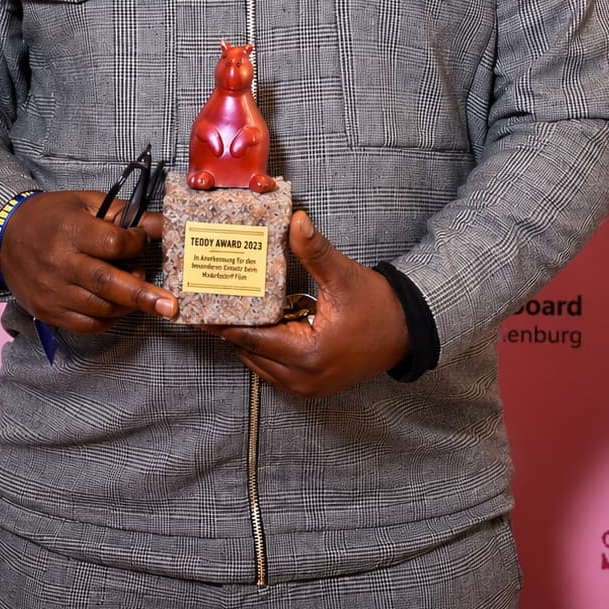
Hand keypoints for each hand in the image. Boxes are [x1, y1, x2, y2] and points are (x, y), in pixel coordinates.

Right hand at [0, 190, 177, 333]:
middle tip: (170, 306)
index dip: (136, 243)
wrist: (5, 236)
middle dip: (143, 295)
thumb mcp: (86, 203)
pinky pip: (86, 324)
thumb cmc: (52, 216)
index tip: (141, 239)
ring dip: (128, 304)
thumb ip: (124, 214)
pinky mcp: (48, 311)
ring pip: (100, 307)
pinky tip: (117, 306)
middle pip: (108, 283)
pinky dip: (108, 318)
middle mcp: (60, 263)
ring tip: (140, 294)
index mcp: (71, 231)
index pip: (114, 244)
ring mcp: (53, 291)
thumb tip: (162, 226)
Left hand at [205, 211, 409, 396]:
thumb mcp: (344, 276)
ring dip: (244, 340)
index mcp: (308, 354)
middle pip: (250, 353)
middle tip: (207, 302)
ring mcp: (307, 387)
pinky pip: (274, 370)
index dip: (223, 322)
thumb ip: (315, 251)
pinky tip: (255, 324)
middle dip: (229, 328)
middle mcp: (304, 378)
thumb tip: (296, 220)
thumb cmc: (379, 306)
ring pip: (259, 364)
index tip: (200, 308)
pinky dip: (262, 349)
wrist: (408, 332)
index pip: (252, 338)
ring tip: (225, 311)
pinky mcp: (312, 386)